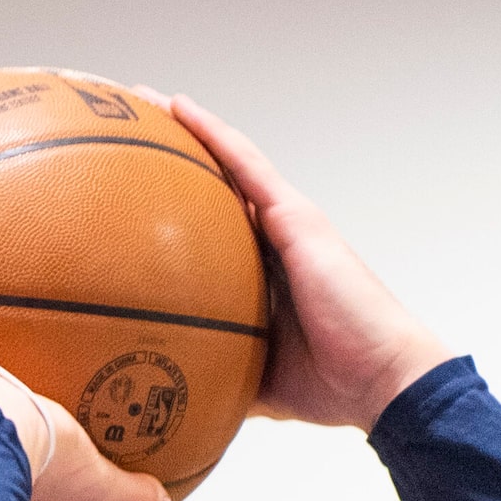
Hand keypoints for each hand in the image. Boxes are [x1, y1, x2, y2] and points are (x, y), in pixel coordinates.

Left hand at [140, 90, 453, 430]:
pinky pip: (246, 166)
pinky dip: (212, 135)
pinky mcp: (296, 218)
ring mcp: (287, 222)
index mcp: (262, 271)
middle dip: (169, 153)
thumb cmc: (328, 385)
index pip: (207, 225)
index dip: (170, 202)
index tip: (123, 187)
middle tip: (120, 126)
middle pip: (212, 183)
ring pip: (225, 161)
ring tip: (136, 99)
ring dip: (182, 128)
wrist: (380, 381)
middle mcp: (273, 237)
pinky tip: (178, 108)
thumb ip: (213, 375)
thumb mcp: (251, 379)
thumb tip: (167, 400)